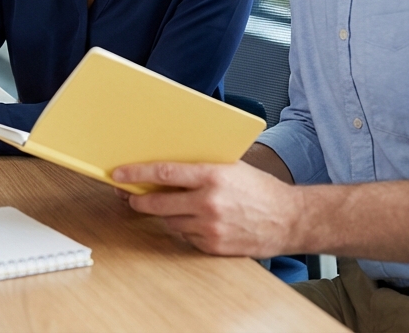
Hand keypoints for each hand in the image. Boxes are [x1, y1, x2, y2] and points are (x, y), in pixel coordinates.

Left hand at [112, 161, 303, 257]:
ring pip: (170, 222)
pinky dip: (185, 229)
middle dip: (139, 200)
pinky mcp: (213, 246)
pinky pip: (186, 237)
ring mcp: (210, 227)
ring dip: (165, 215)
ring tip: (172, 207)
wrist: (290, 219)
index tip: (119, 174)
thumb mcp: (232, 167)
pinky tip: (195, 221)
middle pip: (158, 203)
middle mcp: (208, 202)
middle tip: (131, 197)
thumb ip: (202, 166)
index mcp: (212, 176)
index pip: (163, 174)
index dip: (136, 174)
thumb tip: (168, 163)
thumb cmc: (261, 190)